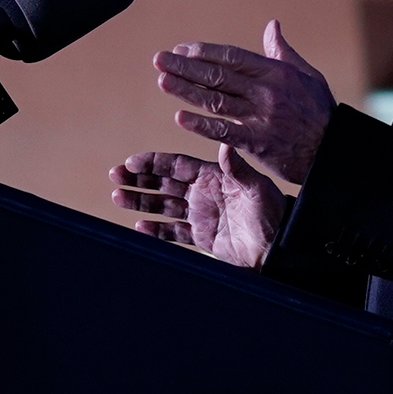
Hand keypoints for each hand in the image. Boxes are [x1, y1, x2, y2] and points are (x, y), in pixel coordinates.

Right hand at [109, 146, 284, 267]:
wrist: (278, 248)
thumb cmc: (272, 214)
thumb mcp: (256, 189)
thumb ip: (237, 169)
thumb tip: (224, 145)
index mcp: (213, 177)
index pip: (176, 165)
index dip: (153, 162)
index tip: (131, 161)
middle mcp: (203, 193)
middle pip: (164, 183)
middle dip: (139, 179)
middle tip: (115, 175)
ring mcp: (201, 215)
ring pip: (163, 206)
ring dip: (140, 202)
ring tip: (117, 197)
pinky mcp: (201, 237)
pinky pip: (173, 232)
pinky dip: (155, 230)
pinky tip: (139, 226)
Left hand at [155, 20, 334, 185]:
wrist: (332, 150)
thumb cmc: (320, 110)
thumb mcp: (306, 74)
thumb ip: (282, 51)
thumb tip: (272, 25)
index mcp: (276, 72)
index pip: (232, 57)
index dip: (204, 52)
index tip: (181, 48)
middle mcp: (266, 92)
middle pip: (218, 76)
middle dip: (186, 66)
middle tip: (159, 59)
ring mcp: (261, 117)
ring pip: (216, 101)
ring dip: (186, 90)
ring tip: (162, 81)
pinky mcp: (258, 142)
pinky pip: (225, 132)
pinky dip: (202, 125)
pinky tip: (181, 117)